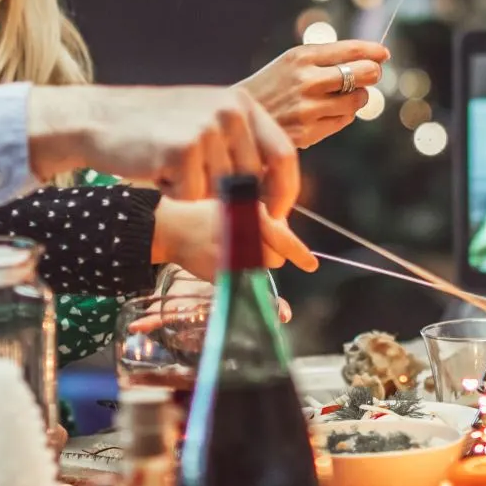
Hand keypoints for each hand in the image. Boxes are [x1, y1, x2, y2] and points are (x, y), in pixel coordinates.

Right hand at [27, 86, 297, 209]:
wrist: (98, 118)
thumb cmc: (153, 128)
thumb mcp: (206, 123)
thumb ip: (240, 152)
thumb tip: (276, 204)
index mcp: (242, 103)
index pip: (285, 155)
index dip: (283, 192)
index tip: (276, 215)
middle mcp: (230, 111)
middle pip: (254, 180)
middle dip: (234, 201)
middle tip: (198, 191)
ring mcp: (207, 128)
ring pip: (222, 192)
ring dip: (196, 193)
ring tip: (170, 168)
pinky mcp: (183, 149)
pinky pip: (194, 196)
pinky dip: (175, 194)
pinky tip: (157, 170)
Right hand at [150, 196, 317, 276]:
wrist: (173, 227)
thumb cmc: (206, 213)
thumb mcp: (237, 206)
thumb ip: (262, 221)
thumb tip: (286, 236)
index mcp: (251, 216)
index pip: (282, 238)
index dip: (299, 252)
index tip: (312, 265)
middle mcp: (244, 238)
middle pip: (275, 258)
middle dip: (271, 253)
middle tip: (253, 240)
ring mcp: (232, 258)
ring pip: (259, 269)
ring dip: (256, 262)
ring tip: (238, 247)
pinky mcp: (220, 274)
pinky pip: (243, 280)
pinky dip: (243, 275)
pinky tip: (229, 259)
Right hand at [241, 40, 388, 147]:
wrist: (239, 118)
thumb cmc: (273, 85)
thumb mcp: (292, 62)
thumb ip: (328, 58)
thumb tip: (374, 58)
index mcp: (302, 56)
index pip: (351, 50)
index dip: (374, 52)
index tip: (383, 54)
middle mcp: (306, 80)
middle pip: (364, 74)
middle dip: (372, 74)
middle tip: (370, 75)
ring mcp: (308, 108)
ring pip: (358, 100)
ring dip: (357, 97)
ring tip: (342, 96)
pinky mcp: (308, 132)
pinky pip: (344, 121)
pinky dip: (343, 116)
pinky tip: (328, 112)